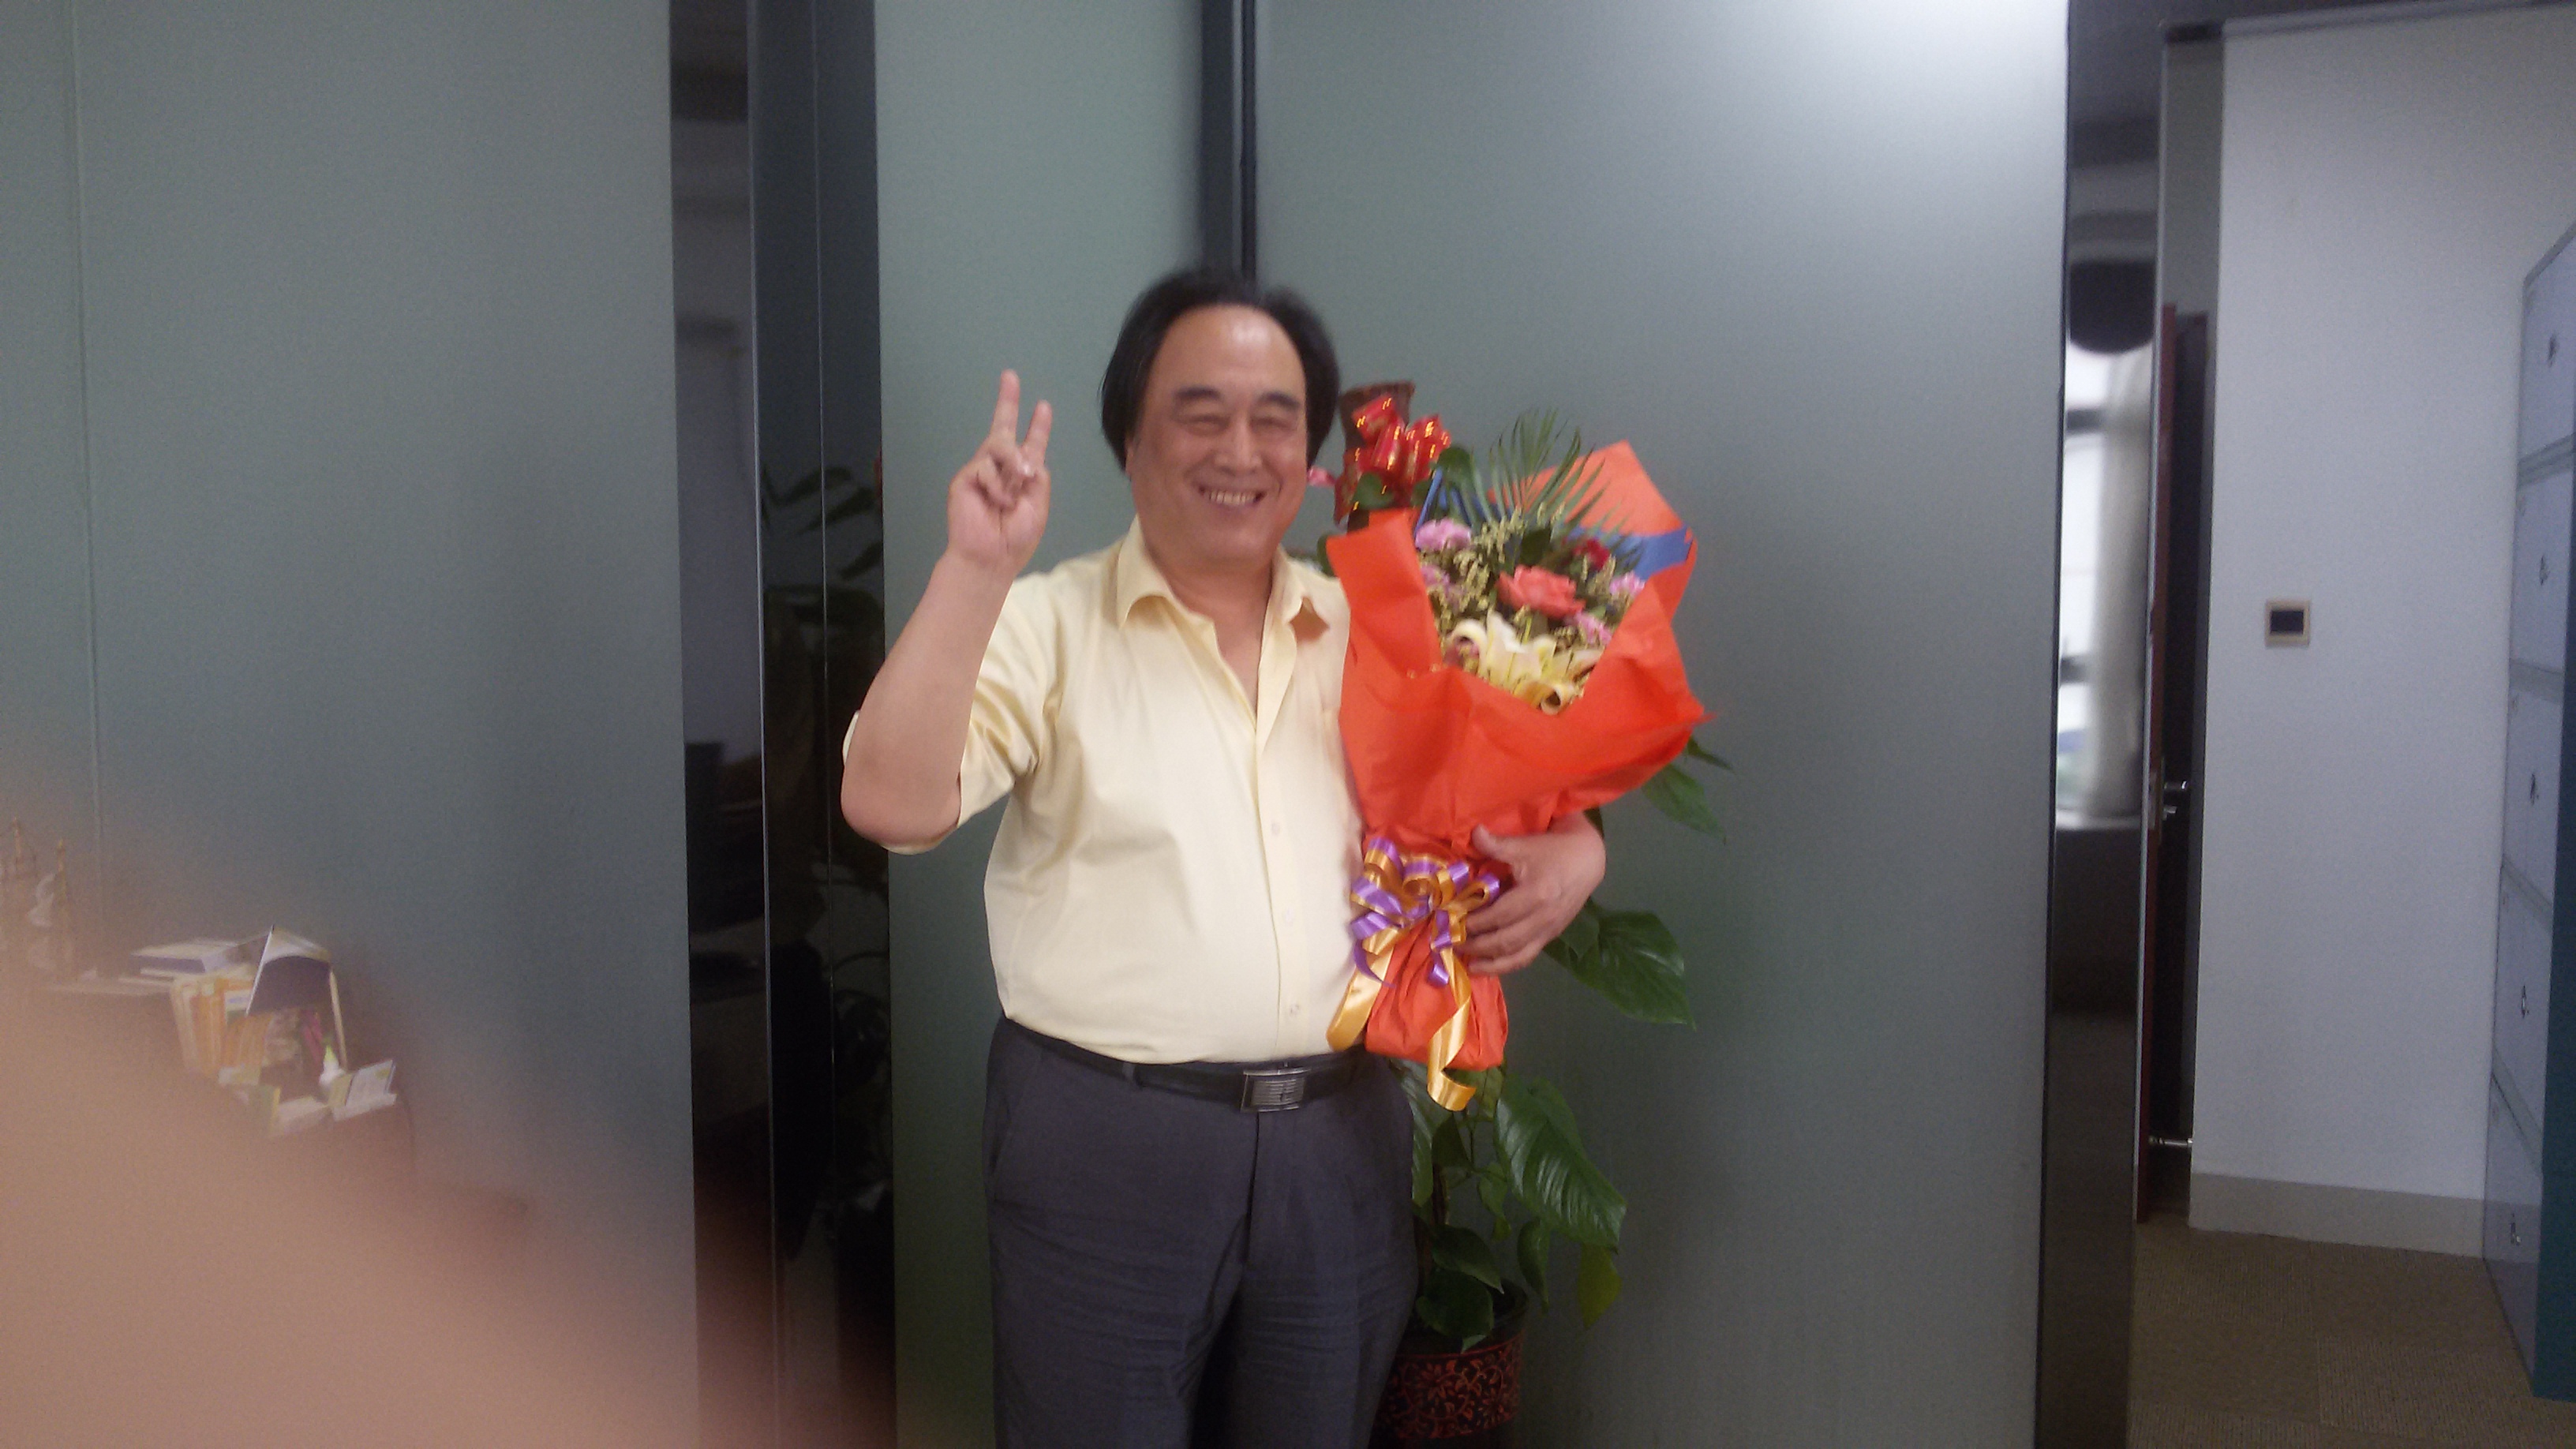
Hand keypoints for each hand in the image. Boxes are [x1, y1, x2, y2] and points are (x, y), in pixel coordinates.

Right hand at [946, 370, 1051, 576]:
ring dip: (1013, 462)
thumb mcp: (1038, 504)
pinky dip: (997, 483)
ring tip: (1016, 486)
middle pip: (1003, 428)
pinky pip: (984, 465)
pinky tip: (997, 501)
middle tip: (1010, 376)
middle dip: (1007, 401)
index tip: (1043, 406)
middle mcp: (1001, 468)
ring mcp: (982, 471)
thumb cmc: (1016, 537)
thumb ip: (1038, 476)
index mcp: (1022, 476)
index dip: (1038, 425)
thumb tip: (1027, 456)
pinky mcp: (966, 477)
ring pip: (999, 444)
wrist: (991, 557)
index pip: (1030, 444)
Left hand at [1460, 814, 1605, 975]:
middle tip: (1452, 942)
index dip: (1474, 922)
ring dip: (1491, 963)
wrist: (1587, 861)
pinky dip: (1507, 965)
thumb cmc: (1553, 851)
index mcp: (1535, 894)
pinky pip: (1527, 957)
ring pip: (1517, 956)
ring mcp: (1548, 931)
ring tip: (1468, 965)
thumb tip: (1473, 833)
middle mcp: (1543, 918)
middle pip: (1505, 940)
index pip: (1498, 916)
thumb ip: (1496, 845)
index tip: (1452, 921)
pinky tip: (1490, 967)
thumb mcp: (1525, 845)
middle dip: (1477, 945)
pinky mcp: (1550, 937)